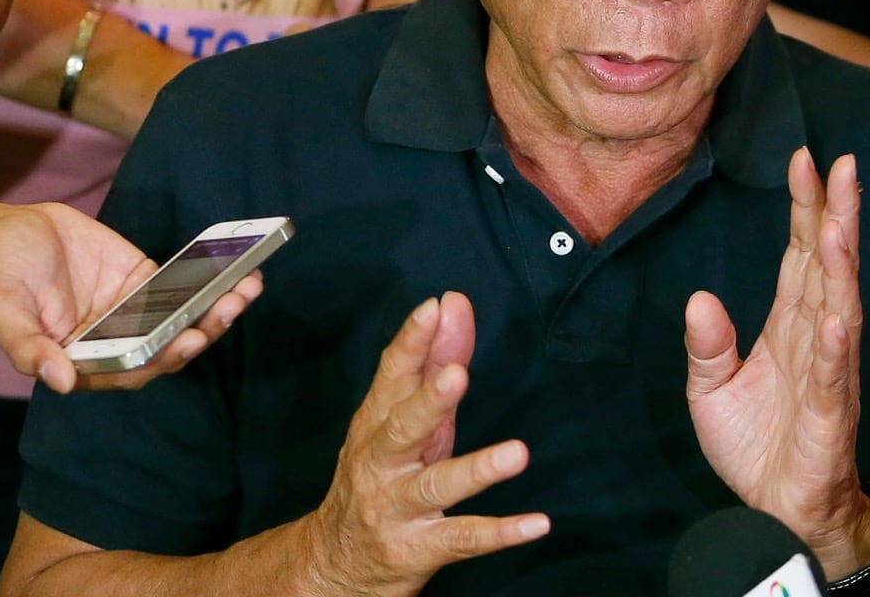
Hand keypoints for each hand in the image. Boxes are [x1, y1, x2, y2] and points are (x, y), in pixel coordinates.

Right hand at [0, 201, 261, 392]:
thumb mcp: (4, 309)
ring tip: (247, 286)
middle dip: (203, 330)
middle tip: (229, 307)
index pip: (132, 370)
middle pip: (169, 346)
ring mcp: (135, 312)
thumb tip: (60, 381)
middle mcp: (116, 341)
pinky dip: (213, 282)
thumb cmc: (3, 274)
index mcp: (84, 360)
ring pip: (184, 319)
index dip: (162, 359)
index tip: (189, 340)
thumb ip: (27, 347)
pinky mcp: (147, 281)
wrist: (14, 230)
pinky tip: (240, 269)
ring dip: (218, 307)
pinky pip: (185, 286)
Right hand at [304, 292, 549, 596]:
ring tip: (517, 453)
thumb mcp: (402, 420)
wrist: (333, 564)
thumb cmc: (380, 475)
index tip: (432, 308)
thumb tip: (454, 304)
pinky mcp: (417, 550)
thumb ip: (433, 361)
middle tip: (458, 375)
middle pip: (402, 428)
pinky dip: (500, 533)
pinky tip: (536, 523)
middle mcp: (379, 464)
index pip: (391, 377)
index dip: (410, 342)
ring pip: (435, 486)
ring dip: (476, 469)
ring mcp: (396, 509)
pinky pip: (462, 538)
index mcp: (375, 424)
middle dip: (428, 401)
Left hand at [684, 149, 869, 576]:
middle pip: (828, 266)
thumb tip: (698, 297)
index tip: (804, 159)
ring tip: (838, 223)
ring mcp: (827, 375)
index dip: (804, 208)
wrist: (777, 511)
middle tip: (841, 165)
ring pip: (839, 309)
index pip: (799, 255)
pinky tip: (837, 318)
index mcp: (789, 326)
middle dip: (835, 214)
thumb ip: (707, 345)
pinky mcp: (829, 416)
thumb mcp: (711, 390)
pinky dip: (836, 347)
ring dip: (840, 266)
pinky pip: (833, 377)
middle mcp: (816, 339)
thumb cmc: (756, 446)